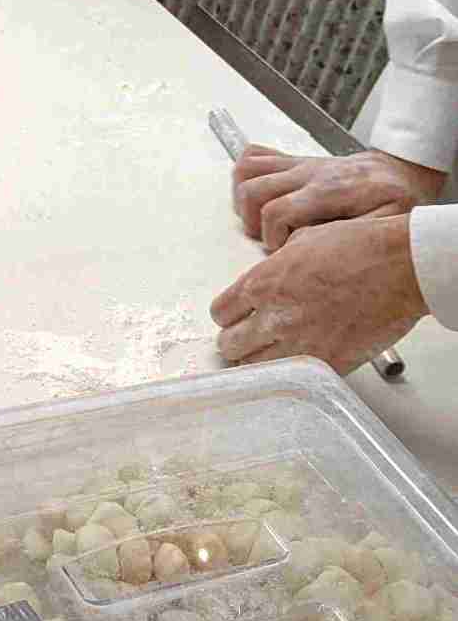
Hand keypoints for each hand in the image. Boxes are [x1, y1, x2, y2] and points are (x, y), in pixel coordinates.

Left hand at [210, 214, 427, 374]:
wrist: (399, 267)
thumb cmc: (359, 247)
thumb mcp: (301, 243)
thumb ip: (275, 268)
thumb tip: (270, 281)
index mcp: (263, 282)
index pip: (221, 313)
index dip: (229, 315)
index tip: (236, 317)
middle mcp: (274, 316)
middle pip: (230, 345)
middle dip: (237, 341)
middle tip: (250, 337)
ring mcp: (299, 344)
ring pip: (254, 368)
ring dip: (259, 359)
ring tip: (272, 352)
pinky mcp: (326, 364)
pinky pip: (291, 377)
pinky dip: (290, 372)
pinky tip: (299, 359)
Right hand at [233, 145, 446, 250]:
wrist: (401, 173)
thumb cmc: (396, 201)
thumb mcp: (388, 224)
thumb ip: (353, 236)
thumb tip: (315, 248)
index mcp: (329, 191)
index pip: (278, 211)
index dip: (272, 238)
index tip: (285, 253)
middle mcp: (308, 173)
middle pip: (253, 190)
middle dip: (251, 222)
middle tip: (268, 240)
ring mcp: (299, 164)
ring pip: (247, 170)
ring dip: (243, 199)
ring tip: (259, 221)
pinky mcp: (295, 161)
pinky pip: (256, 155)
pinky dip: (246, 174)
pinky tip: (259, 196)